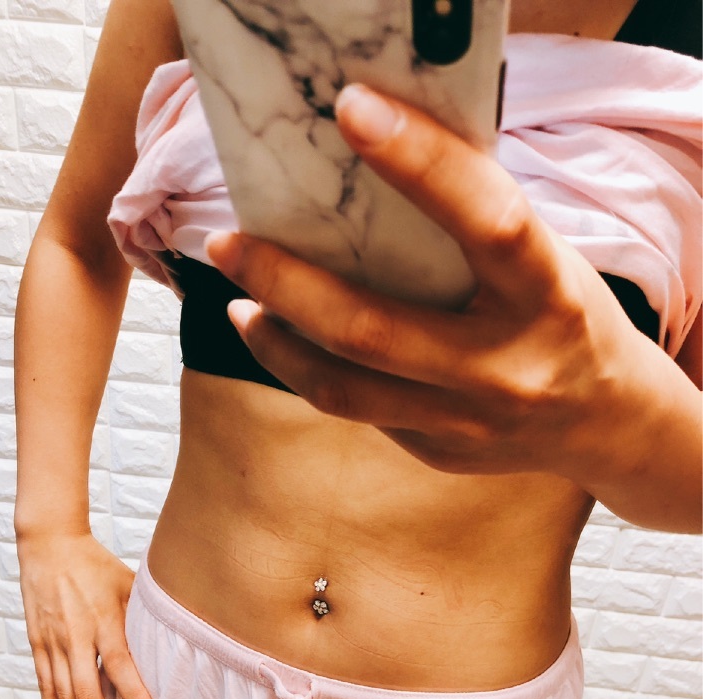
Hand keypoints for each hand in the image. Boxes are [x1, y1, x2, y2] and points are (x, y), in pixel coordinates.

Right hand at [17, 531, 154, 698]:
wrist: (49, 546)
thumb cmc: (96, 564)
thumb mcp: (128, 584)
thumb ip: (144, 615)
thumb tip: (172, 643)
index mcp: (102, 619)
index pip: (119, 664)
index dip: (134, 693)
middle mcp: (75, 635)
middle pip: (86, 691)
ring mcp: (52, 641)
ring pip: (62, 695)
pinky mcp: (37, 643)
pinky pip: (43, 683)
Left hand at [205, 83, 642, 480]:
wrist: (604, 421)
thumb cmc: (566, 317)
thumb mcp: (547, 259)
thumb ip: (473, 231)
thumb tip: (366, 177)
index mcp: (549, 297)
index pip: (487, 223)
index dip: (421, 163)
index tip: (351, 111)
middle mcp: (506, 369)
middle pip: (372, 330)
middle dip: (284, 282)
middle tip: (228, 243)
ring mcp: (468, 423)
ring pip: (344, 390)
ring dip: (276, 343)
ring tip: (240, 303)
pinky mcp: (438, 453)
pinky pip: (358, 411)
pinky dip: (311, 371)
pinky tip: (287, 341)